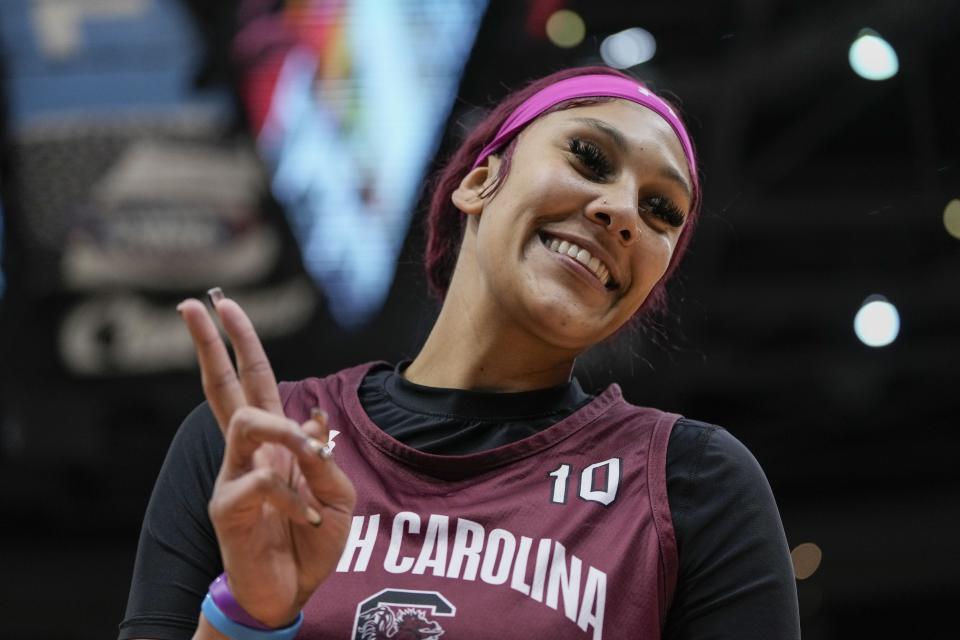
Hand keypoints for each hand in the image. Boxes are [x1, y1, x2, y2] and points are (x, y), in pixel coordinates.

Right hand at [177, 290, 355, 627]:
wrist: (290, 592)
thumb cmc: (310, 538)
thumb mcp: (335, 493)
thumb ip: (322, 455)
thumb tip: (310, 418)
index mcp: (273, 440)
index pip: (253, 380)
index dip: (240, 342)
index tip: (222, 303)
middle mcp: (247, 451)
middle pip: (221, 387)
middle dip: (209, 344)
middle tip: (193, 304)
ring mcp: (232, 477)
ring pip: (245, 423)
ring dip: (284, 432)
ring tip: (313, 462)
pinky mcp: (227, 509)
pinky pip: (261, 484)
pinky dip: (293, 499)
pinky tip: (307, 520)